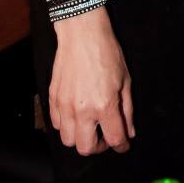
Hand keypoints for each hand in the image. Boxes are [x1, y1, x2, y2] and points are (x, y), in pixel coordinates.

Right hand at [50, 5, 134, 155]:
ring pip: (67, 140)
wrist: (82, 34)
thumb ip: (127, 110)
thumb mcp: (125, 80)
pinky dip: (66, 126)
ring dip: (80, 138)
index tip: (123, 144)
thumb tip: (129, 132)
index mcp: (104, 105)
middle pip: (85, 148)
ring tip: (89, 126)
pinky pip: (55, 124)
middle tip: (105, 136)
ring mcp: (64, 105)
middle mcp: (82, 110)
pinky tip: (76, 115)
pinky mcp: (53, 98)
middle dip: (98, 147)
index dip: (121, 145)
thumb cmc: (107, 53)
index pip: (113, 139)